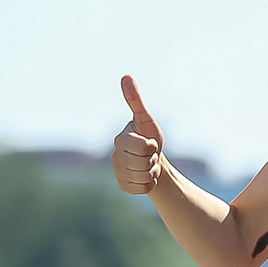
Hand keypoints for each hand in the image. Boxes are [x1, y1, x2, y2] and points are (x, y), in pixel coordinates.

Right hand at [112, 76, 164, 194]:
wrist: (153, 159)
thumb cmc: (149, 136)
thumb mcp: (146, 119)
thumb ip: (135, 100)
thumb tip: (126, 76)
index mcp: (120, 140)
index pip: (144, 147)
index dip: (152, 146)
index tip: (149, 142)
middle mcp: (114, 157)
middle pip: (144, 164)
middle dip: (153, 160)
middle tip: (149, 155)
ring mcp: (118, 173)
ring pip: (144, 177)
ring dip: (152, 172)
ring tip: (148, 165)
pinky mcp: (124, 187)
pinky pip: (143, 189)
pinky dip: (149, 184)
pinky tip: (145, 176)